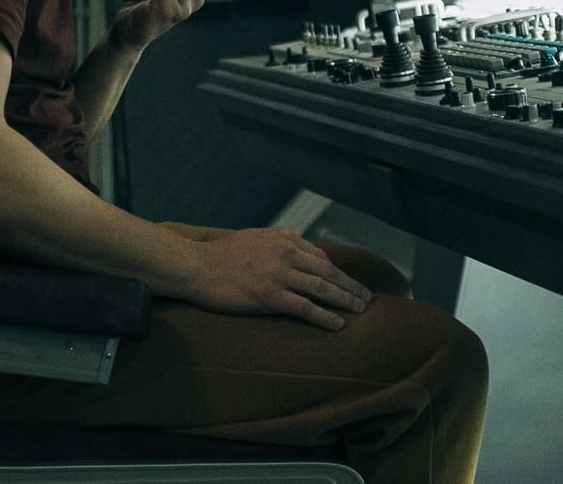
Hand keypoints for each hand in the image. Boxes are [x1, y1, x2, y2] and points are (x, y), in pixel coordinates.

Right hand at [178, 227, 372, 329]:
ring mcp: (278, 274)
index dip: (337, 272)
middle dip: (350, 285)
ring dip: (345, 300)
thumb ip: (277, 242)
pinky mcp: (269, 295)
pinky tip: (337, 324)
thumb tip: (296, 248)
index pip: (319, 256)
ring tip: (360, 310)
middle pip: (327, 271)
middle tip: (367, 298)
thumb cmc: (219, 255)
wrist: (195, 267)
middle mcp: (285, 252)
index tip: (347, 282)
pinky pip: (304, 307)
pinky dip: (324, 316)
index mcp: (282, 237)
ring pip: (322, 288)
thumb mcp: (253, 238)